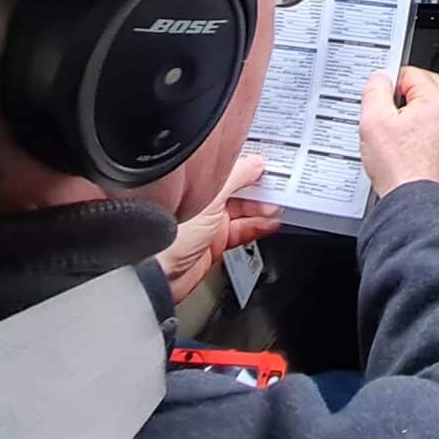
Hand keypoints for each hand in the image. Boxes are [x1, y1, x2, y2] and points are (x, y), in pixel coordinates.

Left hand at [157, 154, 282, 303]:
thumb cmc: (168, 234)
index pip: (230, 169)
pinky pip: (242, 232)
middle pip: (240, 190)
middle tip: (282, 188)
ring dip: (263, 209)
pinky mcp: (215, 245)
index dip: (251, 166)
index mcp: (197, 183)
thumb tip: (256, 163)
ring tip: (280, 207)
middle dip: (261, 189)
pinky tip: (270, 222)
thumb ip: (236, 177)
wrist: (156, 275)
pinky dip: (257, 227)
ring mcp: (209, 224)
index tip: (272, 165)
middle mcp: (202, 201)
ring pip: (244, 212)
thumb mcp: (210, 196)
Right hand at [359, 67, 438, 197]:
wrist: (413, 199)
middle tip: (387, 114)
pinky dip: (423, 131)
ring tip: (397, 133)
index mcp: (436, 100)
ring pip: (431, 108)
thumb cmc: (398, 166)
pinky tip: (408, 145)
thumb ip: (375, 90)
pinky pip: (437, 127)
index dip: (390, 84)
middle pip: (424, 87)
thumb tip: (380, 78)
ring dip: (414, 114)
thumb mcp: (373, 121)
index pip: (410, 73)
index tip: (381, 99)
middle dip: (404, 96)